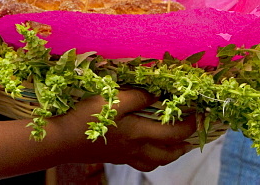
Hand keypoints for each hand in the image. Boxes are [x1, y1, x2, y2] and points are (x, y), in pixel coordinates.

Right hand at [51, 89, 196, 171]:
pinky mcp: (115, 157)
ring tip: (174, 144)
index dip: (189, 124)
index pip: (173, 132)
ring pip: (156, 162)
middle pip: (168, 154)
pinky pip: (142, 163)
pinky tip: (147, 149)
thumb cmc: (85, 116)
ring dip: (170, 154)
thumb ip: (136, 97)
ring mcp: (125, 155)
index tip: (197, 113)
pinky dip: (152, 158)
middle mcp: (136, 148)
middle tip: (191, 133)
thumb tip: (156, 96)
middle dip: (184, 145)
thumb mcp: (111, 100)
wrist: (61, 140)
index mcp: (138, 133)